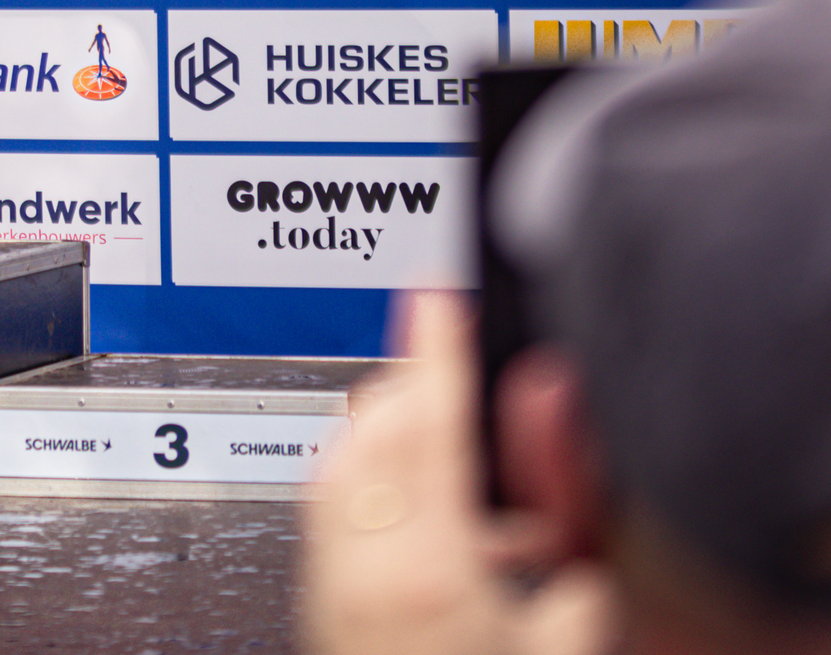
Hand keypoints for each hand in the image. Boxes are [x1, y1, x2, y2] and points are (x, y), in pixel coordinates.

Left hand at [302, 294, 613, 654]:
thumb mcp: (566, 654)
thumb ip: (583, 577)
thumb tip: (586, 515)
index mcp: (431, 570)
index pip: (430, 425)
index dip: (439, 347)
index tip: (437, 290)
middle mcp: (366, 569)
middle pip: (374, 430)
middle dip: (414, 384)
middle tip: (456, 367)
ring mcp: (335, 586)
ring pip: (345, 465)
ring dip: (393, 437)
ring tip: (452, 454)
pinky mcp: (321, 605)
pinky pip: (334, 513)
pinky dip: (374, 487)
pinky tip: (430, 523)